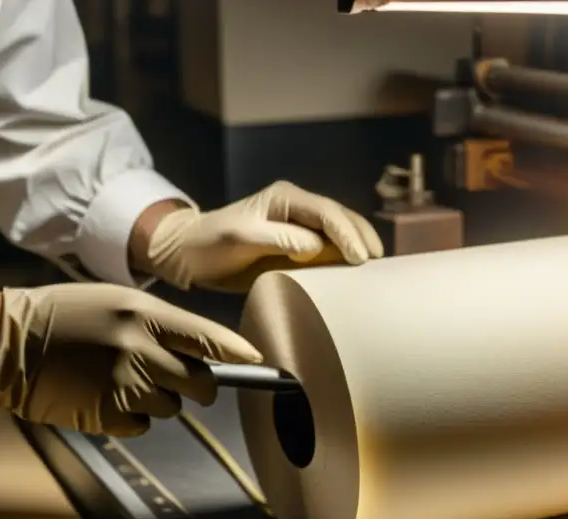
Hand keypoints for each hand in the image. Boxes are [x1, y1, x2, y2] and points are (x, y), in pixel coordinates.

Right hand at [0, 283, 261, 436]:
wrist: (9, 344)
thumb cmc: (69, 316)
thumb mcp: (120, 301)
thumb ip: (165, 324)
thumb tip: (210, 353)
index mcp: (145, 316)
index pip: (209, 339)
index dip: (238, 354)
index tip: (258, 361)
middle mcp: (139, 350)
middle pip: (202, 383)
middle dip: (199, 384)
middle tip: (180, 377)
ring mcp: (124, 385)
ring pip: (173, 407)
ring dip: (159, 399)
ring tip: (122, 377)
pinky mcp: (108, 414)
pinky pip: (144, 425)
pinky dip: (133, 416)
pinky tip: (107, 394)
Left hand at [131, 181, 383, 291]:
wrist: (190, 253)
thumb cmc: (211, 244)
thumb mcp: (240, 238)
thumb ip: (279, 239)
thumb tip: (316, 247)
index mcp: (284, 198)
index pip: (326, 212)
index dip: (346, 234)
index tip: (359, 258)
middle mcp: (297, 206)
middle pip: (341, 216)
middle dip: (361, 236)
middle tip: (377, 261)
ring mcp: (300, 224)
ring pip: (340, 229)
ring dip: (359, 245)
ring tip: (376, 267)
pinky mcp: (299, 243)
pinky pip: (329, 246)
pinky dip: (346, 256)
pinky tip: (358, 271)